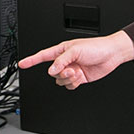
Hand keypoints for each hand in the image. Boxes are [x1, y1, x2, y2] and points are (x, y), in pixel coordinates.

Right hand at [18, 30, 133, 88]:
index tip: (22, 64)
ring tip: (77, 72)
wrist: (111, 55)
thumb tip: (51, 70)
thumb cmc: (96, 47)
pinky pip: (69, 86)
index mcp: (62, 51)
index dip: (31, 60)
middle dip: (60, 74)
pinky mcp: (79, 78)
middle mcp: (65, 61)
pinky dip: (74, 84)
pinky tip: (81, 77)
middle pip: (52, 73)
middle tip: (71, 70)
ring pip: (60, 81)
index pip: (42, 56)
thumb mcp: (76, 50)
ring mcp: (72, 70)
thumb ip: (61, 60)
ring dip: (68, 79)